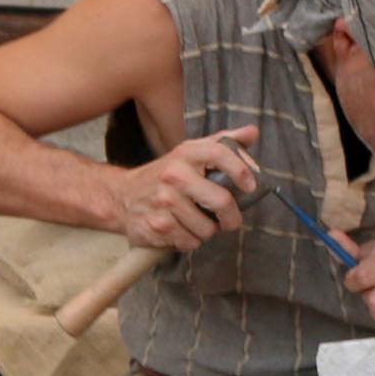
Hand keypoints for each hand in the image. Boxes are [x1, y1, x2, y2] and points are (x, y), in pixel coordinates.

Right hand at [109, 125, 259, 251]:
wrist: (122, 196)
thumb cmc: (165, 175)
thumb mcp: (190, 154)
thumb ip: (223, 143)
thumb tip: (252, 133)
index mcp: (185, 154)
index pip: (219, 153)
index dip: (241, 169)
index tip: (251, 186)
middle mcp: (174, 175)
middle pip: (220, 201)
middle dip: (231, 217)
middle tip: (229, 220)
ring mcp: (164, 202)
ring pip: (207, 229)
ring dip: (206, 231)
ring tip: (194, 221)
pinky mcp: (157, 226)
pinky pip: (190, 242)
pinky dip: (189, 240)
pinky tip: (179, 229)